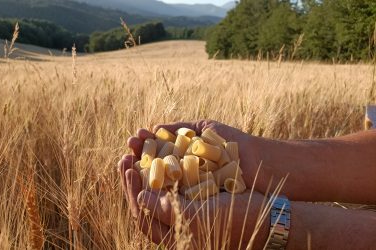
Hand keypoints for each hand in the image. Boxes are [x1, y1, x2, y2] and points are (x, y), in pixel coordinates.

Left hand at [118, 155, 268, 248]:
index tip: (129, 168)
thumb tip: (140, 199)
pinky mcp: (195, 197)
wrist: (268, 215)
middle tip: (125, 156)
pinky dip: (161, 167)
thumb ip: (168, 211)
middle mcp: (176, 224)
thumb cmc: (237, 218)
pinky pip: (171, 182)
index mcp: (174, 236)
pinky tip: (156, 153)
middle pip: (145, 202)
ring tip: (135, 152)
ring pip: (156, 191)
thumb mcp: (200, 216)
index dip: (132, 191)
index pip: (143, 215)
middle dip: (133, 179)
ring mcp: (186, 210)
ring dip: (144, 171)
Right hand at [127, 120, 259, 188]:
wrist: (258, 163)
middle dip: (136, 159)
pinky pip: (167, 201)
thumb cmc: (233, 143)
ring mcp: (185, 193)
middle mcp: (181, 178)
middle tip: (127, 148)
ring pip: (154, 189)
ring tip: (128, 160)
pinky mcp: (192, 207)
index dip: (142, 147)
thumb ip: (180, 129)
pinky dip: (152, 193)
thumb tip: (153, 127)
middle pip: (150, 171)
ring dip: (137, 176)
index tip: (133, 138)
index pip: (155, 155)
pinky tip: (142, 178)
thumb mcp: (205, 129)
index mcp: (183, 160)